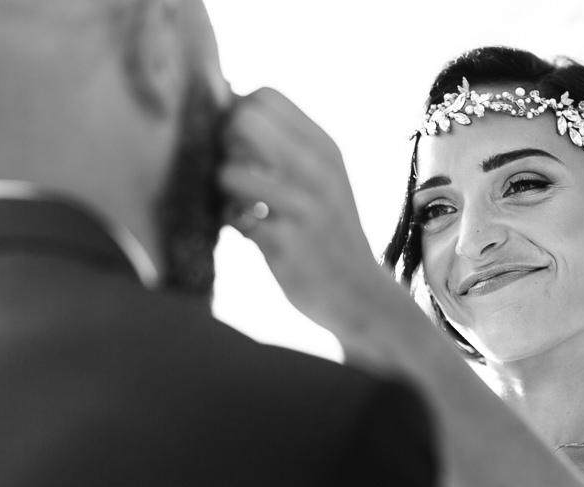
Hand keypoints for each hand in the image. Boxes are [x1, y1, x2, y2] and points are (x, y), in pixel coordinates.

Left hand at [220, 88, 387, 334]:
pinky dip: (232, 224)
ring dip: (224, 192)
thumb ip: (289, 146)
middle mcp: (317, 171)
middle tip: (237, 171)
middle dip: (224, 143)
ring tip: (243, 206)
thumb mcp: (325, 179)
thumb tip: (229, 107)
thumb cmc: (330, 231)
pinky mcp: (284, 244)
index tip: (243, 143)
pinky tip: (252, 232)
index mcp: (325, 148)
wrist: (359, 293)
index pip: (264, 96)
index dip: (239, 113)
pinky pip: (232, 218)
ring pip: (229, 173)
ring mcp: (302, 208)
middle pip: (243, 120)